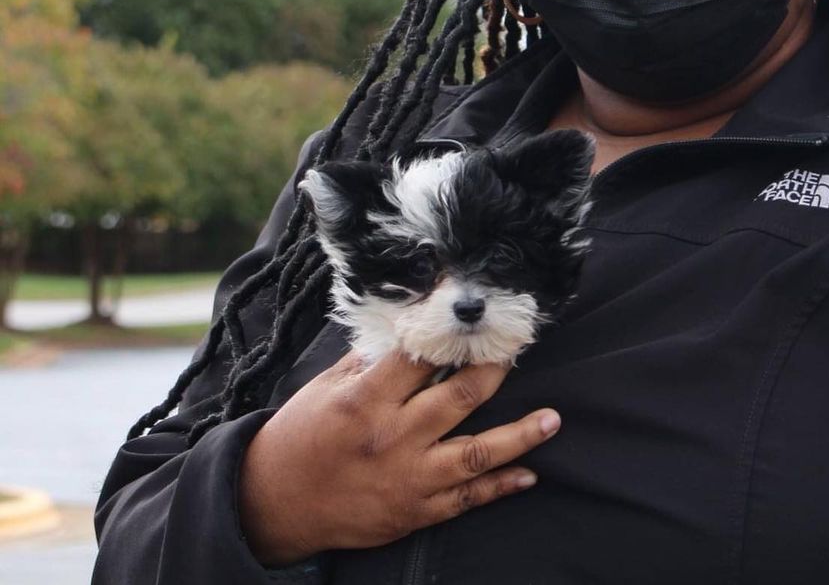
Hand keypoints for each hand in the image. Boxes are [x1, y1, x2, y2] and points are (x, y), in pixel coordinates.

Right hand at [237, 349, 559, 565]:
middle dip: (496, 372)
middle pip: (458, 398)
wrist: (275, 504)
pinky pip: (467, 499)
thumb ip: (369, 359)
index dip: (452, 335)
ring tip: (553, 419)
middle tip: (522, 352)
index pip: (421, 358)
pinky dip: (501, 487)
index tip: (480, 317)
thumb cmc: (302, 434)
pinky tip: (530, 473)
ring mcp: (408, 478)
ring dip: (519, 435)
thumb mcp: (327, 386)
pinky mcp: (415, 512)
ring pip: (476, 453)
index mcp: (367, 399)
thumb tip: (408, 327)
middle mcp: (393, 437)